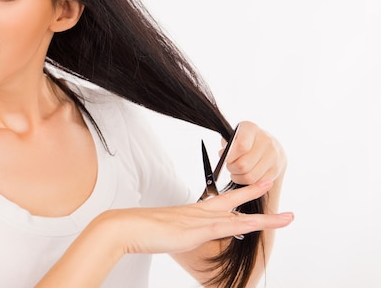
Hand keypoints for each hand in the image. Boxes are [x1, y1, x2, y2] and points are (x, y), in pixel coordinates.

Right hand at [106, 180, 292, 255]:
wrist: (128, 227)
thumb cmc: (143, 230)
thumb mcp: (165, 230)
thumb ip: (178, 231)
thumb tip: (179, 235)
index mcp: (192, 211)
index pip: (219, 202)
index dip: (236, 197)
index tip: (249, 190)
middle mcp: (200, 211)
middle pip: (233, 200)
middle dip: (254, 193)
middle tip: (271, 182)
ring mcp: (201, 219)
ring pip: (241, 216)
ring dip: (266, 217)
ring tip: (288, 216)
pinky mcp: (199, 229)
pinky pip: (231, 226)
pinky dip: (251, 224)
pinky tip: (265, 224)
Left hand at [223, 121, 286, 185]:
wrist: (272, 147)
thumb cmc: (247, 141)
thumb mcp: (235, 137)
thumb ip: (227, 145)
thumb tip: (223, 154)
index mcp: (251, 128)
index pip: (241, 146)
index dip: (230, 156)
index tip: (226, 159)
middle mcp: (265, 140)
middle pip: (243, 164)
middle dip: (232, 168)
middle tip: (230, 166)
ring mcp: (273, 156)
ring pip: (250, 176)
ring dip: (238, 177)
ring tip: (236, 172)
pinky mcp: (276, 170)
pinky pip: (257, 183)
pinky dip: (248, 183)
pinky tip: (246, 175)